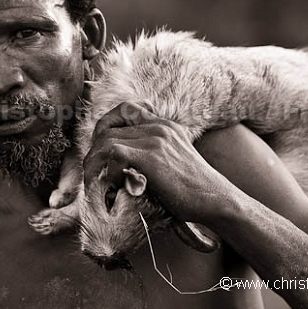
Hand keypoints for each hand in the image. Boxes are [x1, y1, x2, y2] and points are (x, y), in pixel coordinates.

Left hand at [83, 102, 238, 222]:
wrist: (215, 199)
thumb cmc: (193, 189)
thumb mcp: (174, 160)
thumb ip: (153, 153)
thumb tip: (121, 166)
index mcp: (164, 125)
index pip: (125, 109)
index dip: (106, 125)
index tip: (101, 150)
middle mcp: (158, 126)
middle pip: (108, 127)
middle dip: (94, 153)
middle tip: (92, 175)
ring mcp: (155, 139)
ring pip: (106, 141)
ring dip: (95, 165)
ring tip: (95, 185)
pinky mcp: (152, 156)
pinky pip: (114, 154)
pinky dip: (107, 172)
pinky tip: (113, 188)